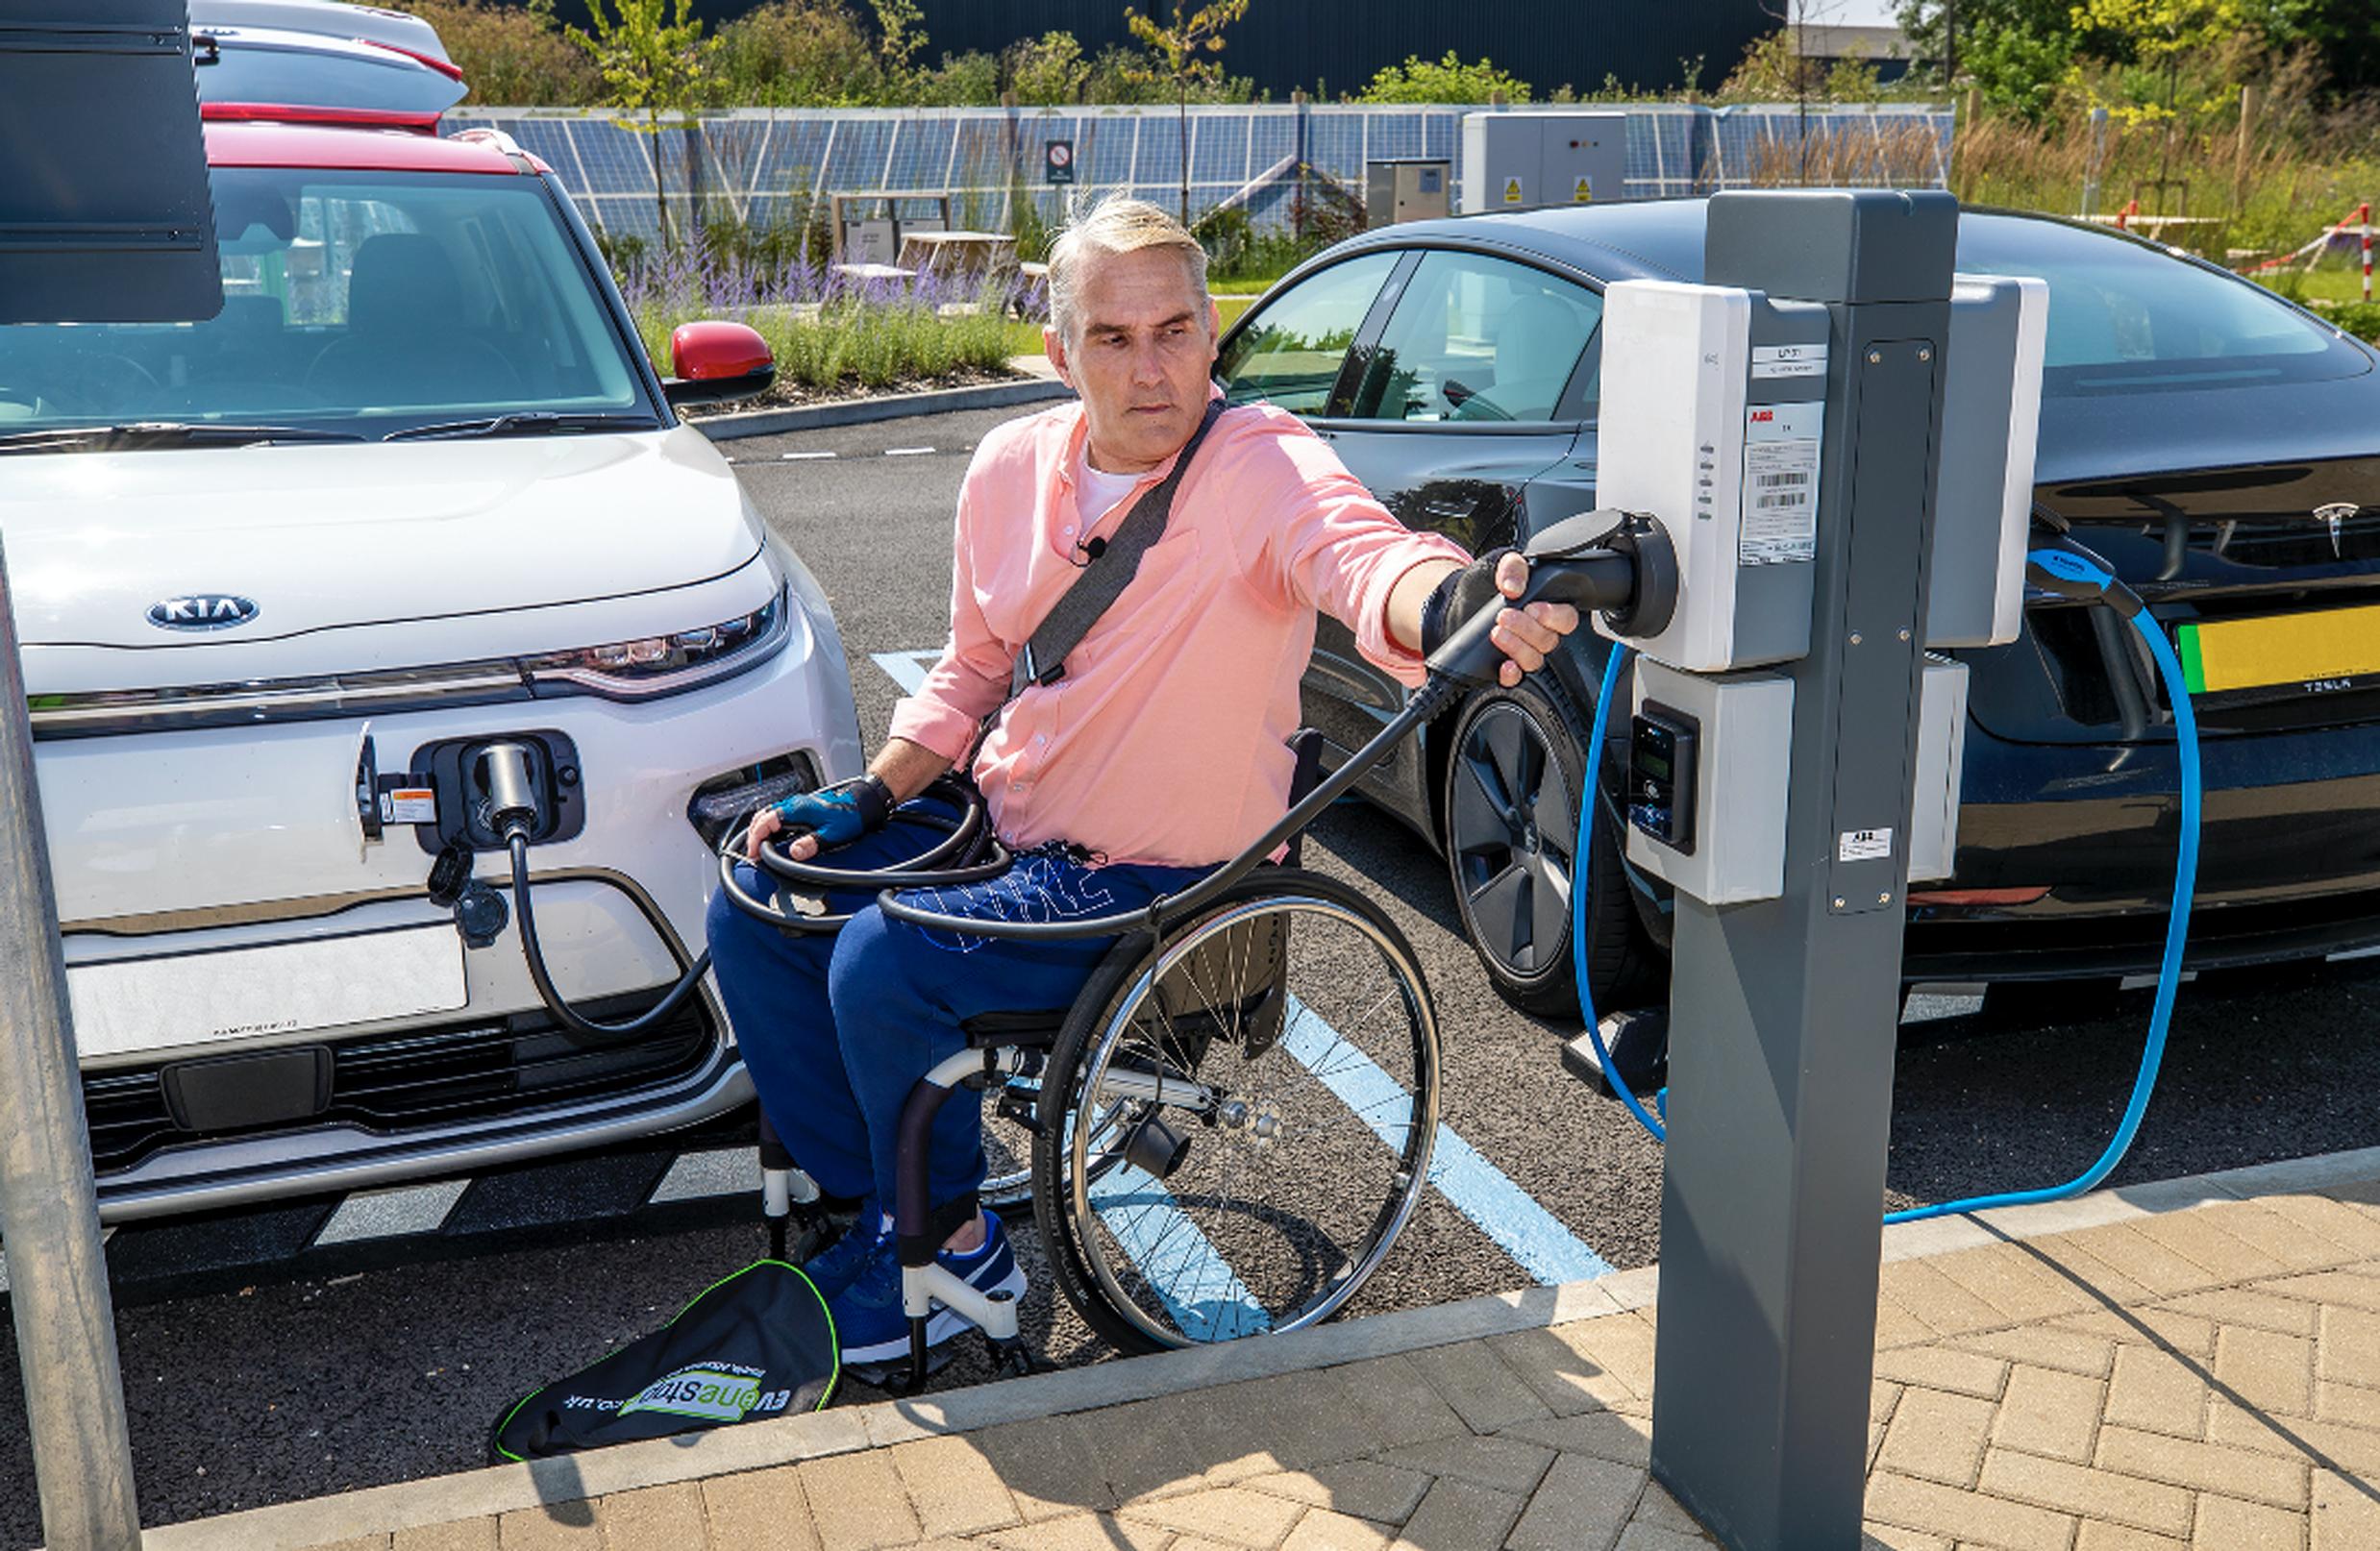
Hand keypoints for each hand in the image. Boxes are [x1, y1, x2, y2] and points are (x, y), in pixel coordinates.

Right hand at [745, 787, 879, 862]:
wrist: (861, 805)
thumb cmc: (848, 818)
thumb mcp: (831, 834)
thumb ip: (811, 843)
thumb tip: (794, 853)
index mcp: (797, 809)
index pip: (766, 821)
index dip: (756, 837)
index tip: (754, 853)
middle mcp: (794, 804)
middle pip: (762, 817)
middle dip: (753, 835)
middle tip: (753, 854)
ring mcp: (796, 806)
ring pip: (768, 815)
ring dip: (759, 830)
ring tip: (758, 848)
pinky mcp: (800, 809)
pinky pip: (777, 815)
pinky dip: (768, 827)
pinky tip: (771, 839)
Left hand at [1486, 551, 1578, 687]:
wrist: (1456, 602)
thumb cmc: (1485, 584)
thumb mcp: (1499, 564)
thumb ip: (1513, 567)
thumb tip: (1513, 587)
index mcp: (1546, 608)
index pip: (1566, 618)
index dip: (1554, 616)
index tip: (1532, 608)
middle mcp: (1538, 632)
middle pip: (1549, 640)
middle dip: (1528, 629)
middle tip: (1505, 616)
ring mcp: (1522, 650)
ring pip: (1534, 659)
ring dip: (1517, 648)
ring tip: (1496, 633)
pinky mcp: (1505, 665)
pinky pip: (1516, 678)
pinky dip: (1512, 674)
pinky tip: (1504, 664)